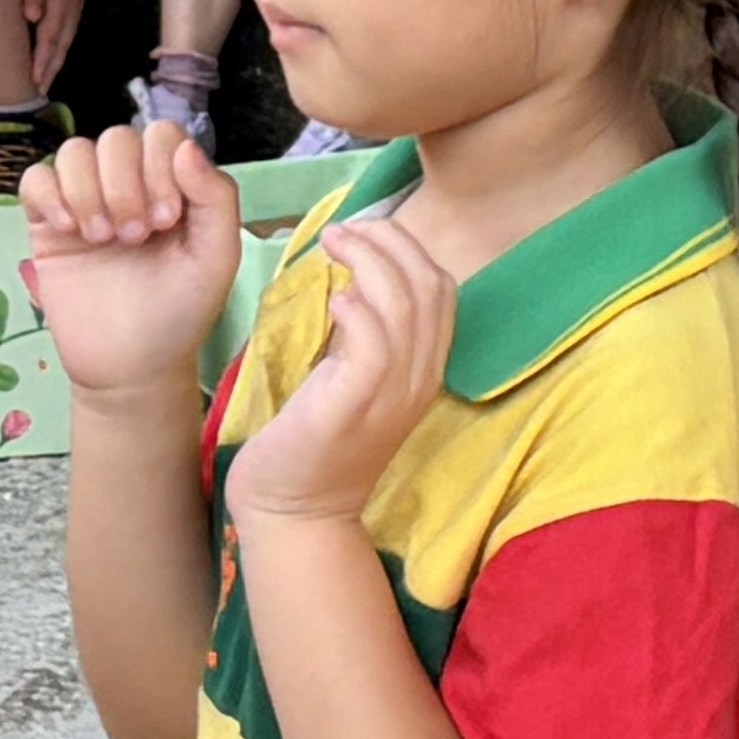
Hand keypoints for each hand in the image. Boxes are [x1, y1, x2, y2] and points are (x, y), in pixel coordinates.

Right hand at [17, 120, 241, 403]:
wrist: (132, 365)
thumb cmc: (181, 309)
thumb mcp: (216, 255)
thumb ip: (215, 196)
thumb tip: (185, 147)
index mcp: (172, 183)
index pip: (161, 134)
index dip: (161, 167)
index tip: (166, 221)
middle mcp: (129, 184)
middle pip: (116, 138)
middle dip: (125, 185)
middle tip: (134, 237)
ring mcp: (86, 201)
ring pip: (74, 151)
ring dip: (89, 190)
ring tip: (104, 238)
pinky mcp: (48, 225)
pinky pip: (35, 179)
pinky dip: (50, 194)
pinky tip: (69, 230)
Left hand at [219, 211, 450, 529]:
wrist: (296, 510)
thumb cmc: (316, 438)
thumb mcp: (353, 378)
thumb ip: (366, 334)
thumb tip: (357, 276)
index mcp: (425, 368)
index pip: (441, 288)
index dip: (409, 248)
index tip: (366, 231)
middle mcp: (420, 378)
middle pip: (429, 285)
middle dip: (390, 242)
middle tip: (344, 228)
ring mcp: (394, 394)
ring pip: (405, 303)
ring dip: (368, 260)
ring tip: (331, 243)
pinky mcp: (357, 404)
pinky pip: (374, 342)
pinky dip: (358, 307)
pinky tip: (333, 298)